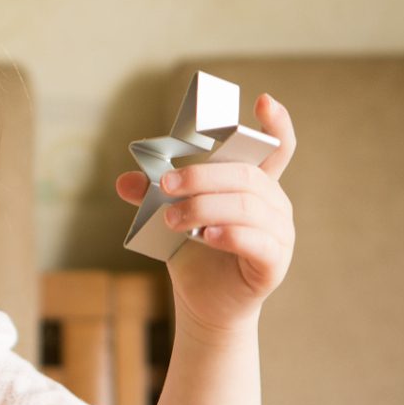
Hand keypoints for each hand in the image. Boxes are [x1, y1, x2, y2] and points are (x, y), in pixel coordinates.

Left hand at [115, 93, 296, 332]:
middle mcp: (274, 204)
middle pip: (246, 175)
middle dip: (202, 175)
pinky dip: (229, 234)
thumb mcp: (170, 218)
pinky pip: (256, 241)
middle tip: (166, 184)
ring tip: (173, 217)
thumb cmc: (195, 254)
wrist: (204, 303)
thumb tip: (124, 181)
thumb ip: (153, 196)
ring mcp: (279, 234)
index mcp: (255, 186)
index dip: (276, 124)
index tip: (265, 101)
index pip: (276, 148)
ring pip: (247, 206)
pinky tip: (206, 235)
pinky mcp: (274, 263)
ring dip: (205, 206)